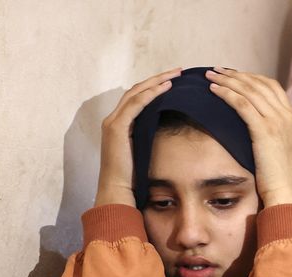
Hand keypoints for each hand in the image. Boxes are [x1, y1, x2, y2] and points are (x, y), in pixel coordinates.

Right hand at [96, 68, 181, 206]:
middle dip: (157, 78)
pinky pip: (135, 105)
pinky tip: (165, 88)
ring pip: (136, 93)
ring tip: (175, 75)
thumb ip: (151, 138)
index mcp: (119, 124)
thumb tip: (170, 131)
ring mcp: (113, 122)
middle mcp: (113, 119)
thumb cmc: (133, 177)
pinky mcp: (116, 128)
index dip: (154, 86)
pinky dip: (151, 94)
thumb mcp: (145, 152)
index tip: (173, 81)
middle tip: (178, 71)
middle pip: (136, 90)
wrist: (118, 190)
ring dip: (156, 82)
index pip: (136, 97)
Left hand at [206, 68, 291, 207]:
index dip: (252, 79)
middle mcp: (287, 116)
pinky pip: (242, 104)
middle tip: (218, 70)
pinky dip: (227, 93)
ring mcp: (277, 121)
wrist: (288, 193)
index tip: (235, 77)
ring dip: (228, 80)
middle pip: (260, 84)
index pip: (273, 88)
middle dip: (237, 74)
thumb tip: (278, 133)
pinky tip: (214, 90)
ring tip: (211, 76)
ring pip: (250, 90)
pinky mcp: (264, 130)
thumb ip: (286, 137)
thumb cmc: (285, 180)